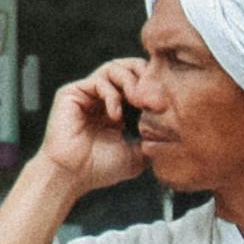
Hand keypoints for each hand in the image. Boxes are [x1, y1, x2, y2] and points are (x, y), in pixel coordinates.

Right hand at [35, 57, 155, 190]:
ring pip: (113, 68)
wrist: (72, 176)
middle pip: (127, 67)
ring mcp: (85, 93)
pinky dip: (112, 95)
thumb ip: (150, 140)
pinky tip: (116, 116)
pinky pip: (98, 81)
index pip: (137, 82)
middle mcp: (99, 97)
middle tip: (156, 97)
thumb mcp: (136, 154)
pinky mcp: (71, 93)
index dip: (153, 86)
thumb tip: (172, 134)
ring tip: (139, 102)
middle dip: (145, 76)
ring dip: (131, 82)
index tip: (165, 105)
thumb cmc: (98, 168)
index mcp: (115, 108)